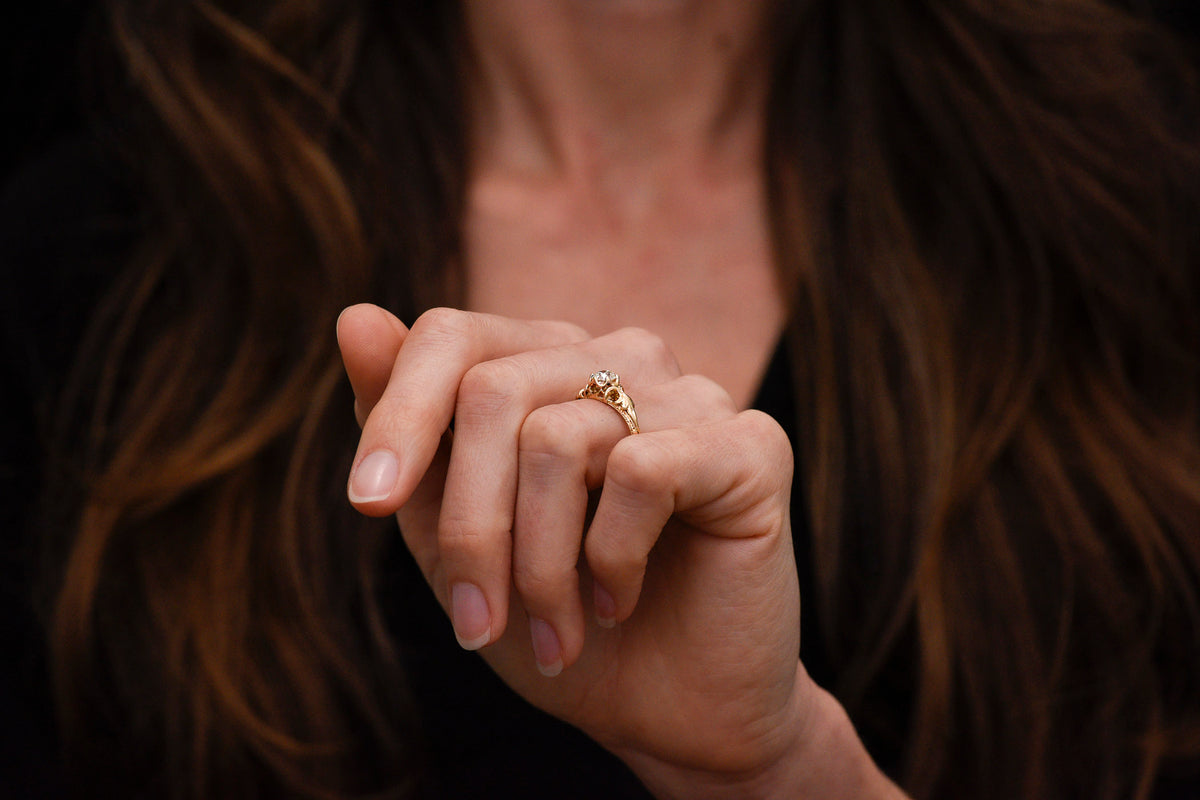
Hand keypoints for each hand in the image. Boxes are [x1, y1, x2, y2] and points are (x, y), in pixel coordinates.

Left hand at [337, 304, 900, 798]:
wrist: (668, 708)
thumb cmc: (558, 616)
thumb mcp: (454, 534)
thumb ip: (410, 434)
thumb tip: (353, 316)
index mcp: (549, 368)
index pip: (452, 336)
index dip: (399, 417)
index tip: (368, 506)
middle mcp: (621, 359)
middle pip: (493, 393)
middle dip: (469, 527)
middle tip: (475, 625)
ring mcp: (690, 395)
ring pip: (558, 438)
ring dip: (535, 565)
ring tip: (551, 633)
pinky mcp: (750, 444)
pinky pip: (643, 472)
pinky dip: (612, 558)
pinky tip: (620, 599)